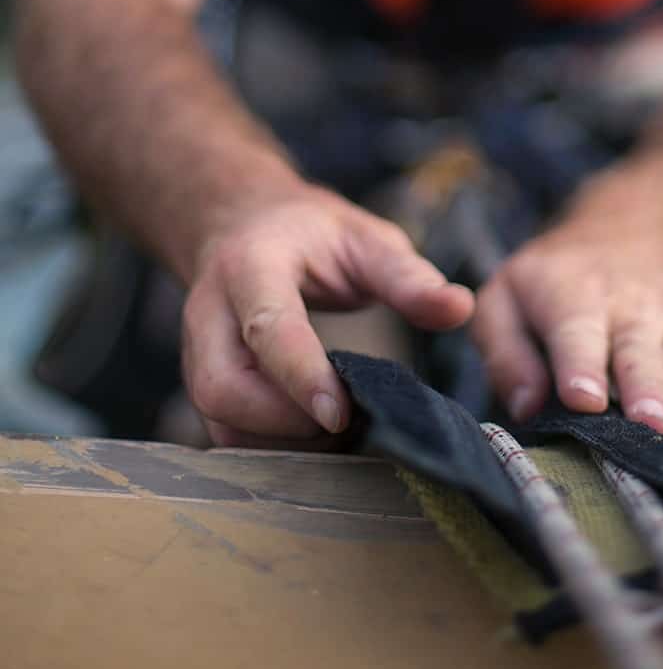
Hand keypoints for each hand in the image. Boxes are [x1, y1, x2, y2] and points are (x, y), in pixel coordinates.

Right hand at [182, 184, 473, 446]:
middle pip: (221, 386)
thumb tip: (460, 308)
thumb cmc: (309, 233)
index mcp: (252, 264)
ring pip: (216, 416)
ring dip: (275, 440)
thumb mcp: (364, 238)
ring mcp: (196, 348)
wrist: (244, 224)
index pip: (268, 327)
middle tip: (343, 425)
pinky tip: (312, 437)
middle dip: (281, 421)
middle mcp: (210, 309)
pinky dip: (266, 444)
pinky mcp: (201, 377)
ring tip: (336, 434)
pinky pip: (222, 427)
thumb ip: (408, 277)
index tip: (341, 414)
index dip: (301, 375)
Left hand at [471, 163, 662, 435]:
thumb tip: (526, 406)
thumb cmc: (552, 282)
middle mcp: (629, 310)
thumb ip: (505, 351)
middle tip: (649, 424)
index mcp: (572, 297)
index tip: (583, 399)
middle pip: (639, 352)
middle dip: (645, 389)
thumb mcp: (506, 297)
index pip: (576, 333)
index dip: (580, 366)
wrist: (630, 233)